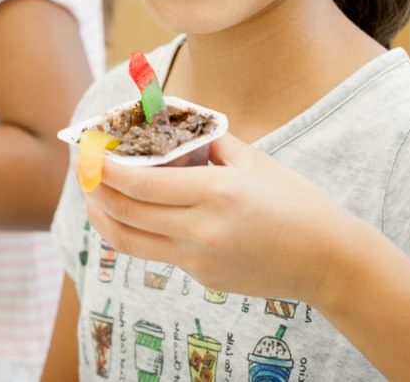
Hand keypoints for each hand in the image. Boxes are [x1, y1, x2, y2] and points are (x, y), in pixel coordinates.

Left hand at [86, 133, 358, 303]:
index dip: (106, 169)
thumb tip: (172, 130)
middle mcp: (201, 230)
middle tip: (83, 170)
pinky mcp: (202, 278)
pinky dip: (140, 230)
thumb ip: (209, 143)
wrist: (326, 259)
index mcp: (216, 193)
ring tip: (95, 197)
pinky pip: (159, 253)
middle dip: (95, 191)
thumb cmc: (296, 202)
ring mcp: (199, 260)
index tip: (89, 152)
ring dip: (103, 218)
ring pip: (130, 242)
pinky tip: (140, 214)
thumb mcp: (254, 160)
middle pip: (125, 214)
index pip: (140, 184)